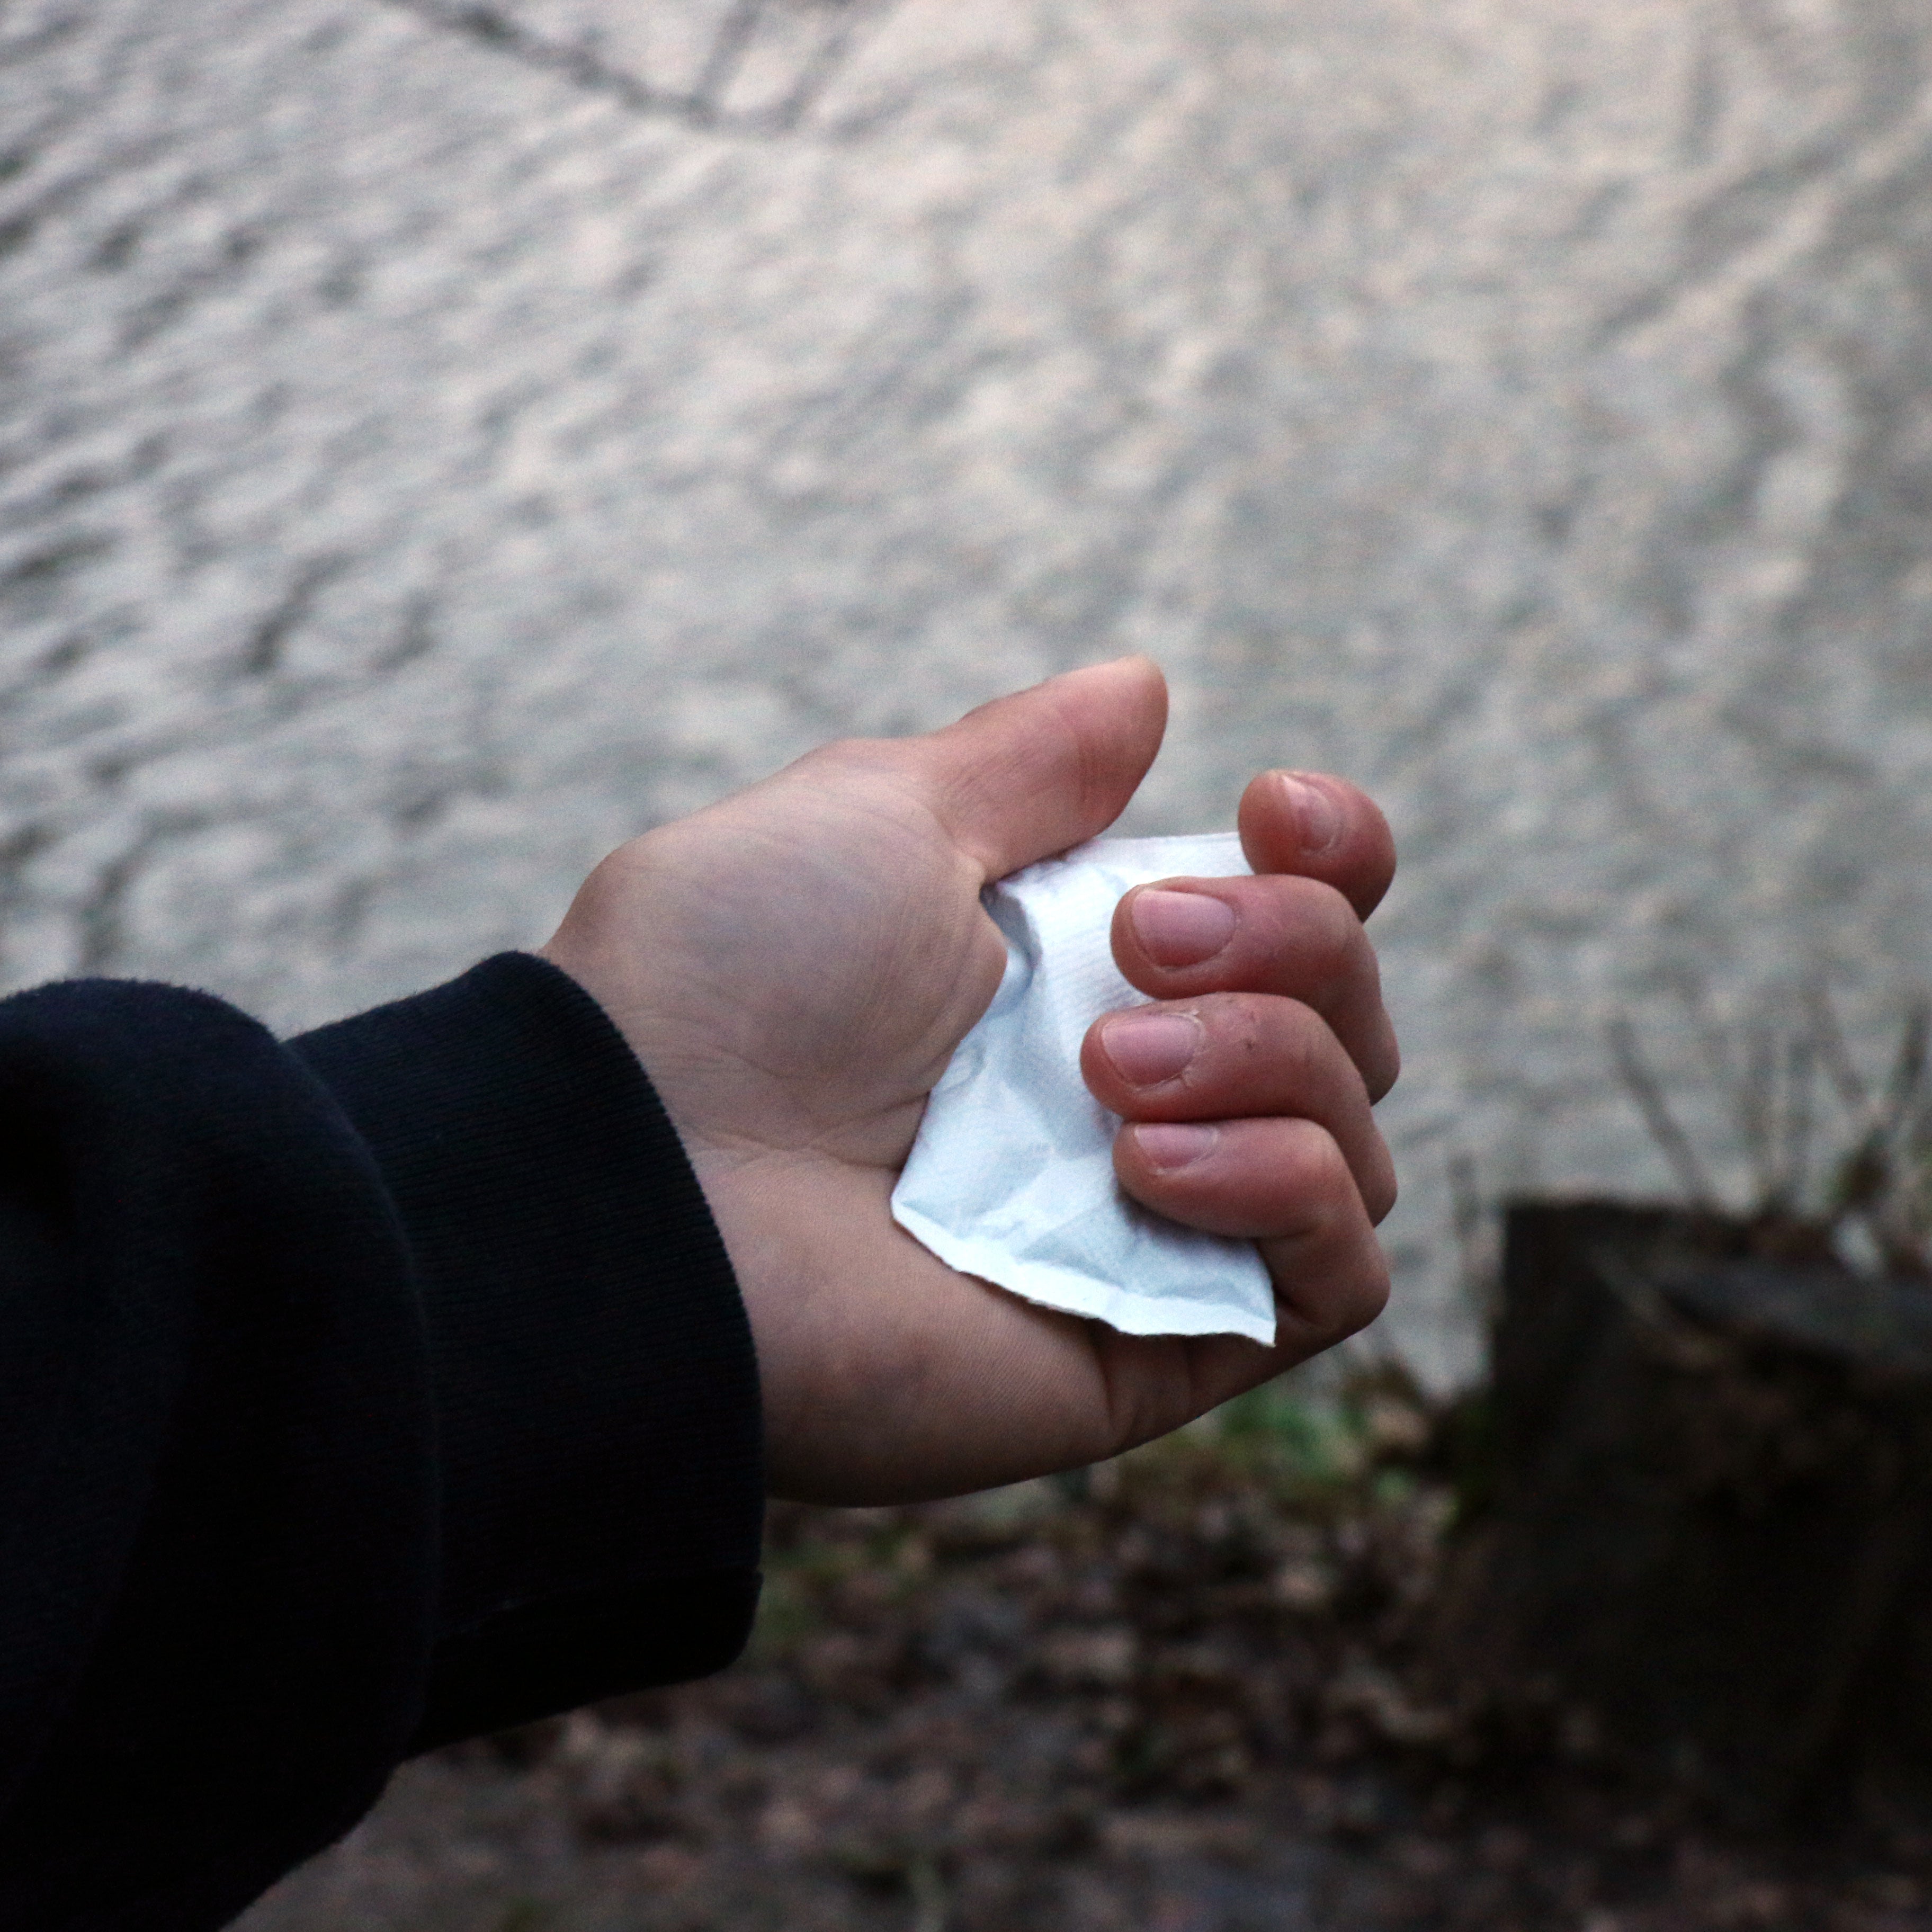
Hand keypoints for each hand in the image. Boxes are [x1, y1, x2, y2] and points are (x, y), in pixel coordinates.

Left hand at [538, 657, 1397, 1503]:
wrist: (649, 1180)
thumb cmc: (733, 983)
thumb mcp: (885, 817)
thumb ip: (1025, 765)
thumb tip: (1141, 689)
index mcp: (1079, 974)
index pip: (1300, 922)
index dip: (1333, 857)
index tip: (1272, 810)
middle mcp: (1133, 1100)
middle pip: (1347, 1014)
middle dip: (1287, 944)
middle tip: (1134, 948)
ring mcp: (1152, 1230)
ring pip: (1357, 1136)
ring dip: (1269, 1061)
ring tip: (1099, 1072)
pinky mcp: (1159, 1347)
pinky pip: (1340, 1278)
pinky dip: (1289, 1190)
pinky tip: (1146, 1163)